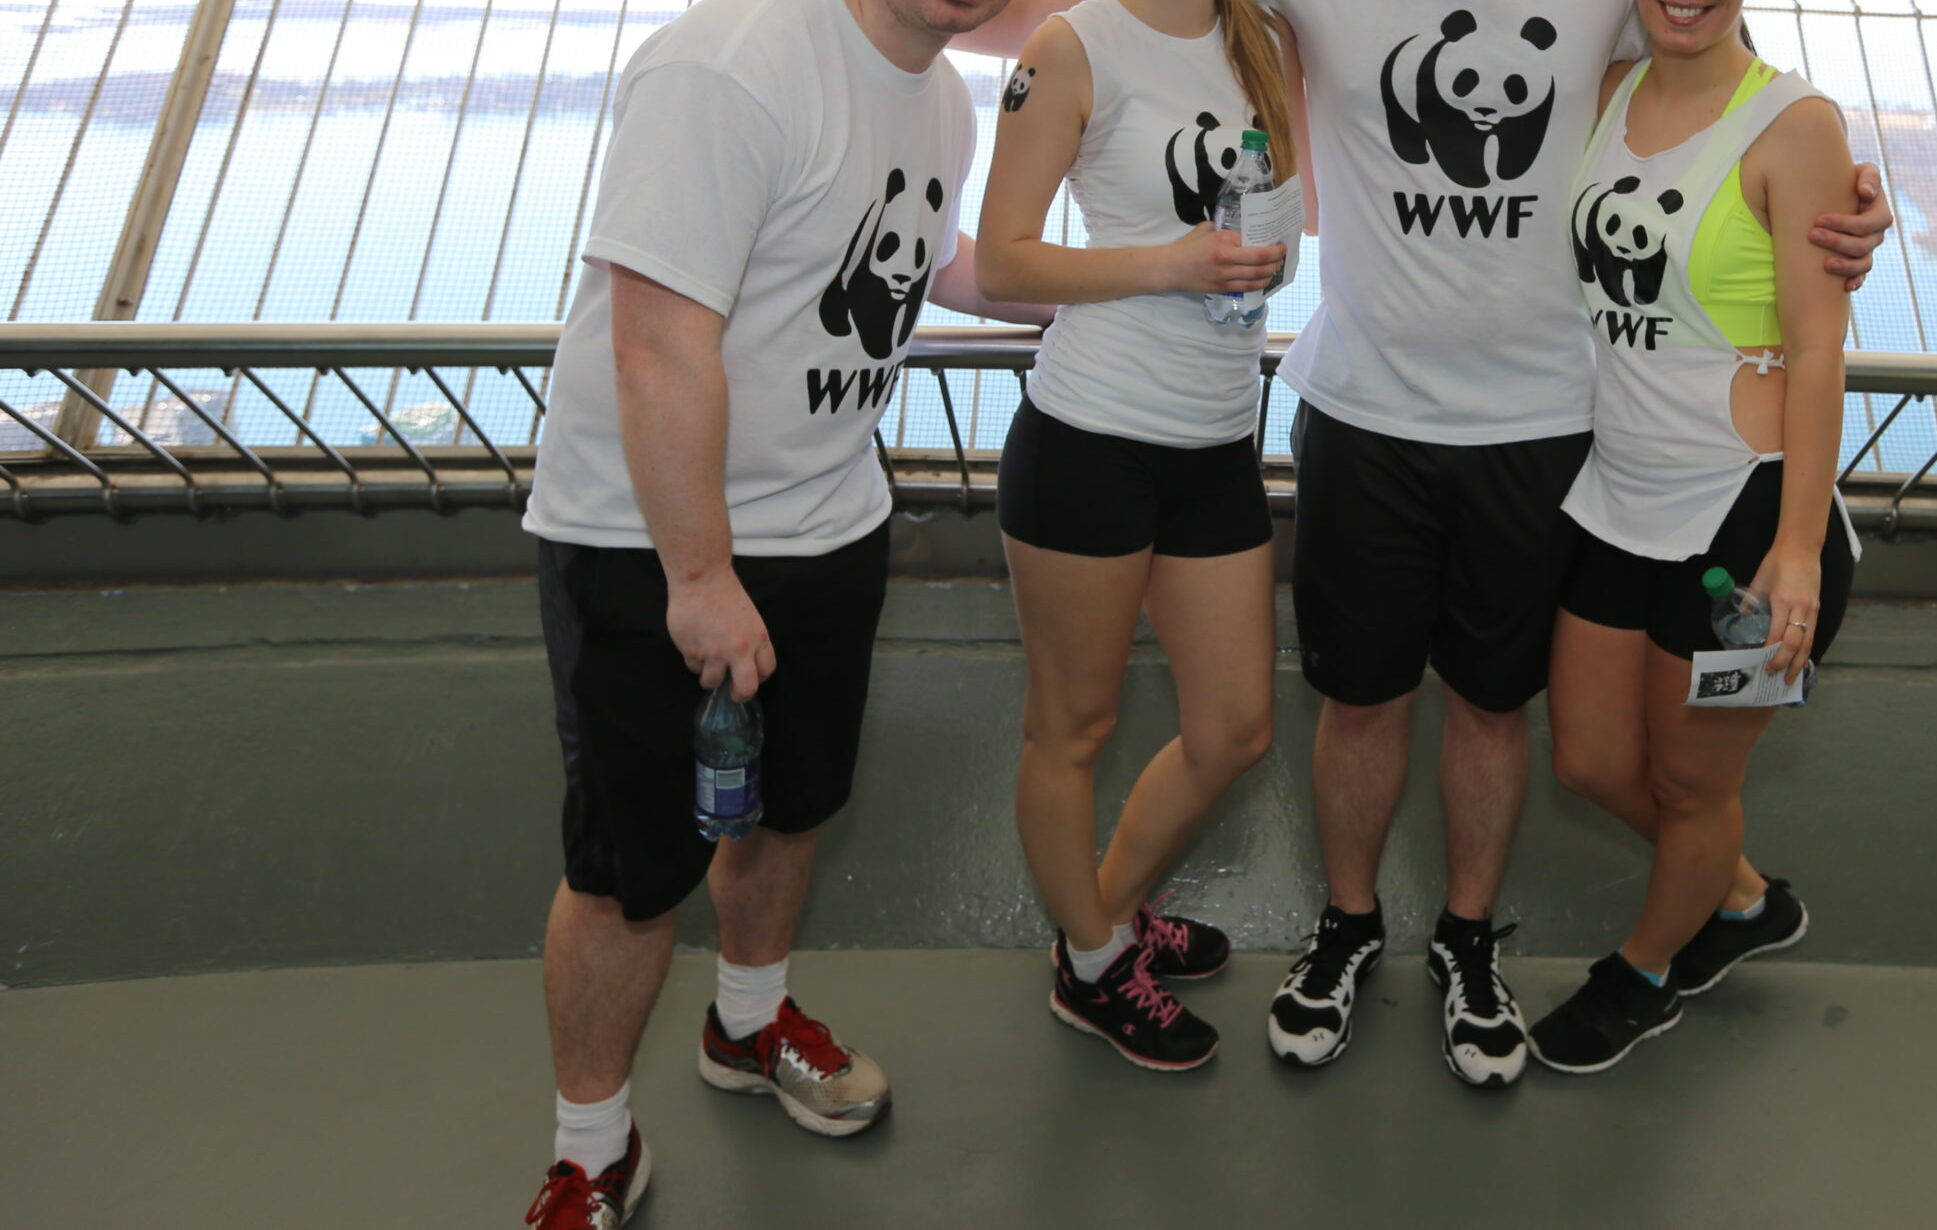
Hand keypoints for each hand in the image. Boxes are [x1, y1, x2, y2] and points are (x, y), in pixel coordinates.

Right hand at [665, 568, 775, 699]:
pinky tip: (694, 643)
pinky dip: (694, 661)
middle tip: (732, 692)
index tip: (749, 677)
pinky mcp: (692, 651)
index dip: (758, 677)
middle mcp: (739, 650)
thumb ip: (751, 643)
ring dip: (709, 676)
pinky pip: (693, 668)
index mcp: (758, 639)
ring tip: (707, 660)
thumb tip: (745, 665)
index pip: (766, 671)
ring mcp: (714, 653)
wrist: (701, 579)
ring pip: (712, 682)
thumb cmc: (725, 594)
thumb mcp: (750, 618)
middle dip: (739, 695)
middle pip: (746, 689)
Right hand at [1161, 223, 1285, 295]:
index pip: (1253, 241)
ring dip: (1271, 271)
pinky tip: (1265, 280)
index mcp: (1223, 240)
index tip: (1277, 241)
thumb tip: (1241, 231)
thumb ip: (1224, 231)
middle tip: (1283, 254)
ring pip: (1257, 275)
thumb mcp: (1206, 229)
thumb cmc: (1187, 247)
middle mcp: (1226, 258)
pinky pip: (1247, 287)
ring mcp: (1225, 275)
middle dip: (1277, 257)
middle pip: (1261, 259)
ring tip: (1277, 267)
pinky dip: (1259, 284)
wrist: (1171, 268)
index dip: (1269, 243)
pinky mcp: (1222, 288)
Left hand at [1749, 543, 1821, 684]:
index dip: (1770, 652)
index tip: (1761, 664)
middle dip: (1786, 663)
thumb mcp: (1759, 582)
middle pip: (1796, 643)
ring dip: (1800, 662)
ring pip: (1808, 642)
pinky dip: (1807, 650)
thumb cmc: (1777, 563)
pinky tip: (1801, 661)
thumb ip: (1752, 603)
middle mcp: (1801, 607)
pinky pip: (1813, 633)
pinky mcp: (1817, 608)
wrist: (1801, 547)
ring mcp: (1812, 609)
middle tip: (1775, 677)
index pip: (1778, 634)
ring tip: (1791, 678)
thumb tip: (1744, 621)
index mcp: (1783, 601)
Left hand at [1811, 162, 1892, 291]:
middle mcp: (1875, 233)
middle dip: (1837, 242)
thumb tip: (1866, 193)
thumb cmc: (1845, 180)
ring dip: (1845, 265)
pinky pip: (1861, 276)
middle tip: (1812, 235)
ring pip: (1863, 263)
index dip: (1845, 224)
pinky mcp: (1856, 261)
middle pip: (1863, 244)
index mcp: (1879, 212)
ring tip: (1825, 264)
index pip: (1868, 223)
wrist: (1833, 195)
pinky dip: (1855, 282)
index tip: (1819, 220)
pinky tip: (1844, 287)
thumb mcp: (1860, 172)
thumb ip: (1868, 177)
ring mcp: (1867, 249)